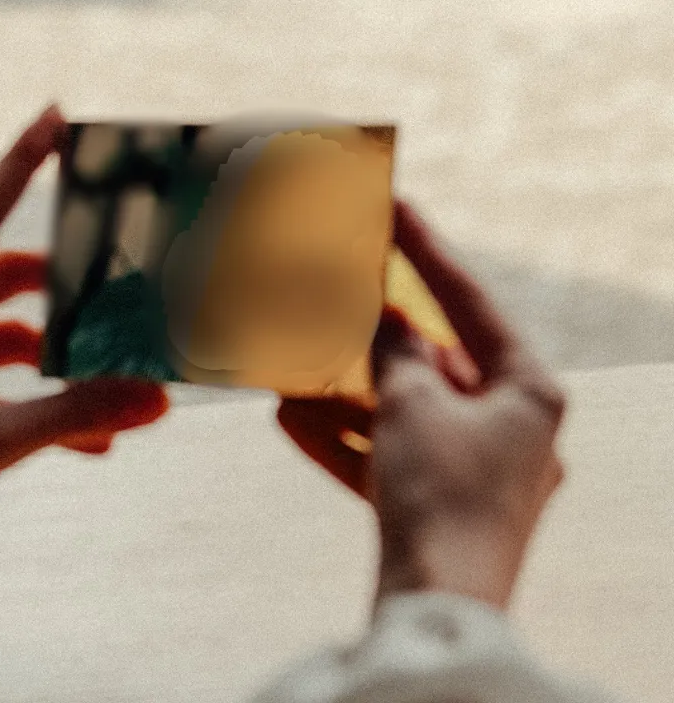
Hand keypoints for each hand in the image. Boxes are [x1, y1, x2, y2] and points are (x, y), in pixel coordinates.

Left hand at [0, 107, 167, 572]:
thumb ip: (73, 416)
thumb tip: (152, 400)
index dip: (17, 163)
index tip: (53, 118)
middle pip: (5, 276)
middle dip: (63, 285)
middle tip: (113, 287)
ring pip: (8, 336)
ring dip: (59, 357)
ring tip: (111, 384)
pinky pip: (0, 385)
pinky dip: (42, 402)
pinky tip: (84, 441)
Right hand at [278, 200, 565, 609]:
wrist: (435, 612)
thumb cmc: (441, 499)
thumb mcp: (412, 405)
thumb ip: (397, 354)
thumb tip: (385, 323)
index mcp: (530, 391)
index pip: (471, 303)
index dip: (427, 251)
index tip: (395, 206)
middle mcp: (513, 425)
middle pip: (435, 360)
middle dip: (375, 335)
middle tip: (337, 288)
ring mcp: (477, 465)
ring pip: (404, 409)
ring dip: (349, 390)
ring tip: (294, 360)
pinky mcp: (441, 499)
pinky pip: (390, 452)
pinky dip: (348, 436)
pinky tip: (289, 416)